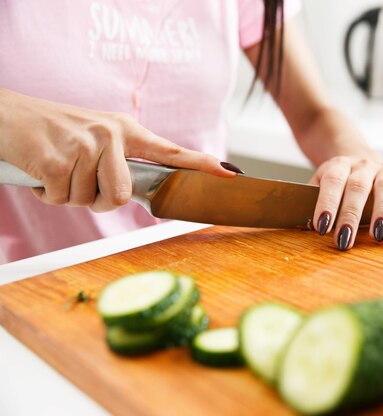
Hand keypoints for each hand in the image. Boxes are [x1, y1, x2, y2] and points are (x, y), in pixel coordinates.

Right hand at [0, 89, 237, 211]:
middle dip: (97, 201)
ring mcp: (84, 146)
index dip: (201, 165)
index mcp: (126, 131)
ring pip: (87, 201)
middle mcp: (110, 135)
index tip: (229, 174)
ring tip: (56, 167)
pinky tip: (40, 170)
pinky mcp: (57, 160)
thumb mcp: (95, 138)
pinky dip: (46, 194)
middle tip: (79, 183)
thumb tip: (136, 193)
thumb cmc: (55, 132)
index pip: (171, 151)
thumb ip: (120, 161)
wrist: (7, 115)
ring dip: (67, 194)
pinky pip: (60, 199)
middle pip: (121, 197)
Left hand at [310, 156, 382, 250]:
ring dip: (380, 212)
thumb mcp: (319, 183)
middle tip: (344, 240)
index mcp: (339, 165)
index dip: (327, 204)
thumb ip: (311, 200)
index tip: (322, 228)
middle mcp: (362, 166)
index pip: (332, 182)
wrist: (358, 159)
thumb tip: (306, 224)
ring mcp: (382, 171)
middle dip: (350, 216)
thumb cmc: (337, 181)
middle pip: (357, 187)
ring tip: (377, 235)